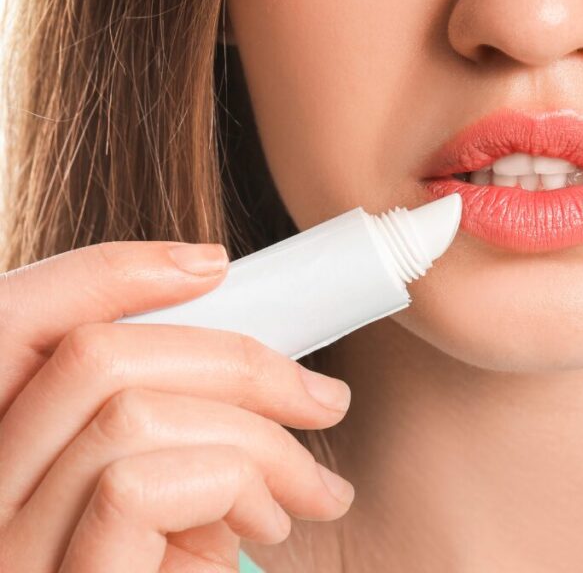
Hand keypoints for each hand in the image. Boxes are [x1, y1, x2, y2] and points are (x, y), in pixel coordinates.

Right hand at [0, 241, 353, 571]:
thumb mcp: (177, 502)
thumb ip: (176, 431)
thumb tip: (244, 362)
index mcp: (9, 455)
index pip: (15, 322)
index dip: (105, 273)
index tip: (213, 263)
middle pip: (91, 355)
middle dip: (237, 360)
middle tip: (326, 400)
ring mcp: (5, 547)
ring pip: (131, 412)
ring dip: (259, 438)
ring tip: (312, 490)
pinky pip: (138, 483)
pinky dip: (235, 486)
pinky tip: (269, 528)